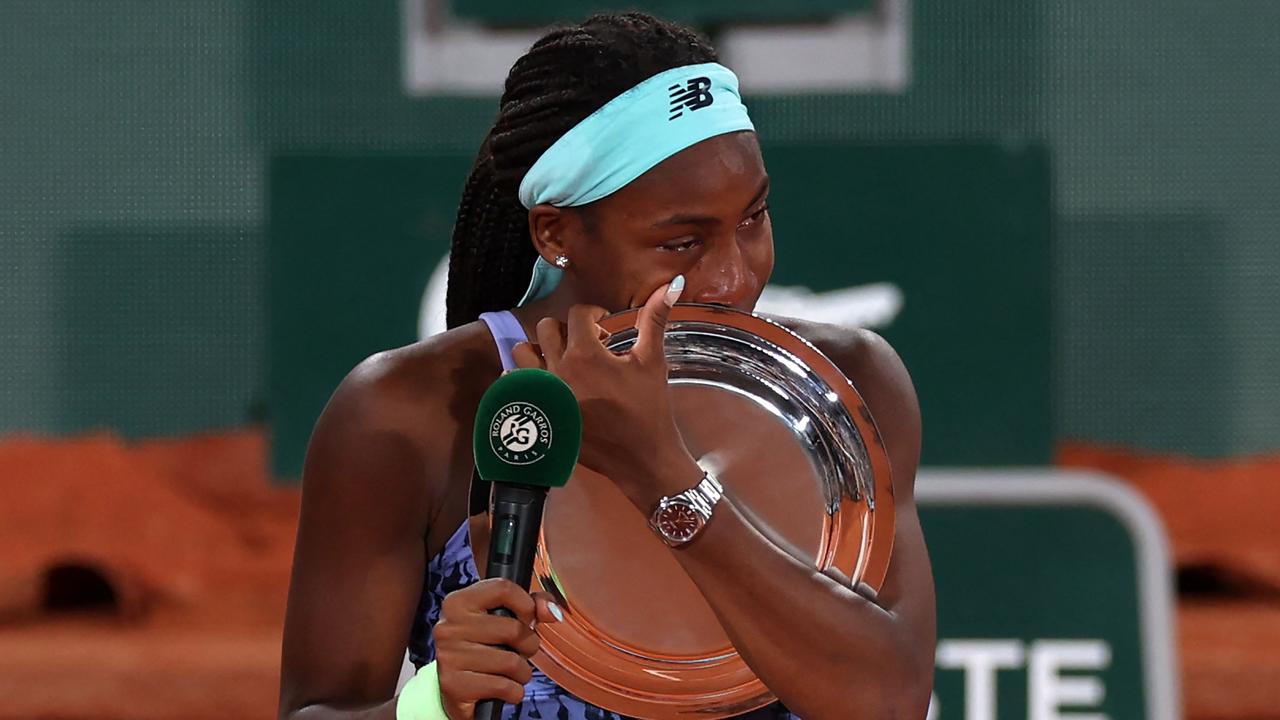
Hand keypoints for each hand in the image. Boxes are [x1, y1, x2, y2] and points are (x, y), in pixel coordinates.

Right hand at [434, 578, 561, 719]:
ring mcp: (449, 657)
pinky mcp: (455, 686)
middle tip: (519, 651)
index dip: (526, 606)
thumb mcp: (503, 619)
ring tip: (511, 672)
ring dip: (521, 672)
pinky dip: (514, 691)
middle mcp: (449, 627)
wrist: (454, 691)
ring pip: (512, 662)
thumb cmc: (483, 649)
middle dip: (528, 645)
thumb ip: (532, 606)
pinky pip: (505, 687)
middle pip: (514, 629)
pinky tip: (502, 688)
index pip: (503, 588)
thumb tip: (552, 611)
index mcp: (458, 602)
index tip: (526, 619)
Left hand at [511, 277, 697, 502]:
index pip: (578, 314)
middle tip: (587, 345)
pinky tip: (546, 382)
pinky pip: (514, 385)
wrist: (642, 459)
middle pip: (546, 329)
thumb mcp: (652, 361)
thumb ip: (655, 320)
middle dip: (567, 330)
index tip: (606, 328)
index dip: (594, 315)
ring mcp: (545, 394)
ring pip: (522, 354)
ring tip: (562, 360)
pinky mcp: (540, 414)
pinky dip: (524, 377)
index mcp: (585, 354)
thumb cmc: (650, 410)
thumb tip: (672, 284)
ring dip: (540, 350)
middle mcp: (558, 371)